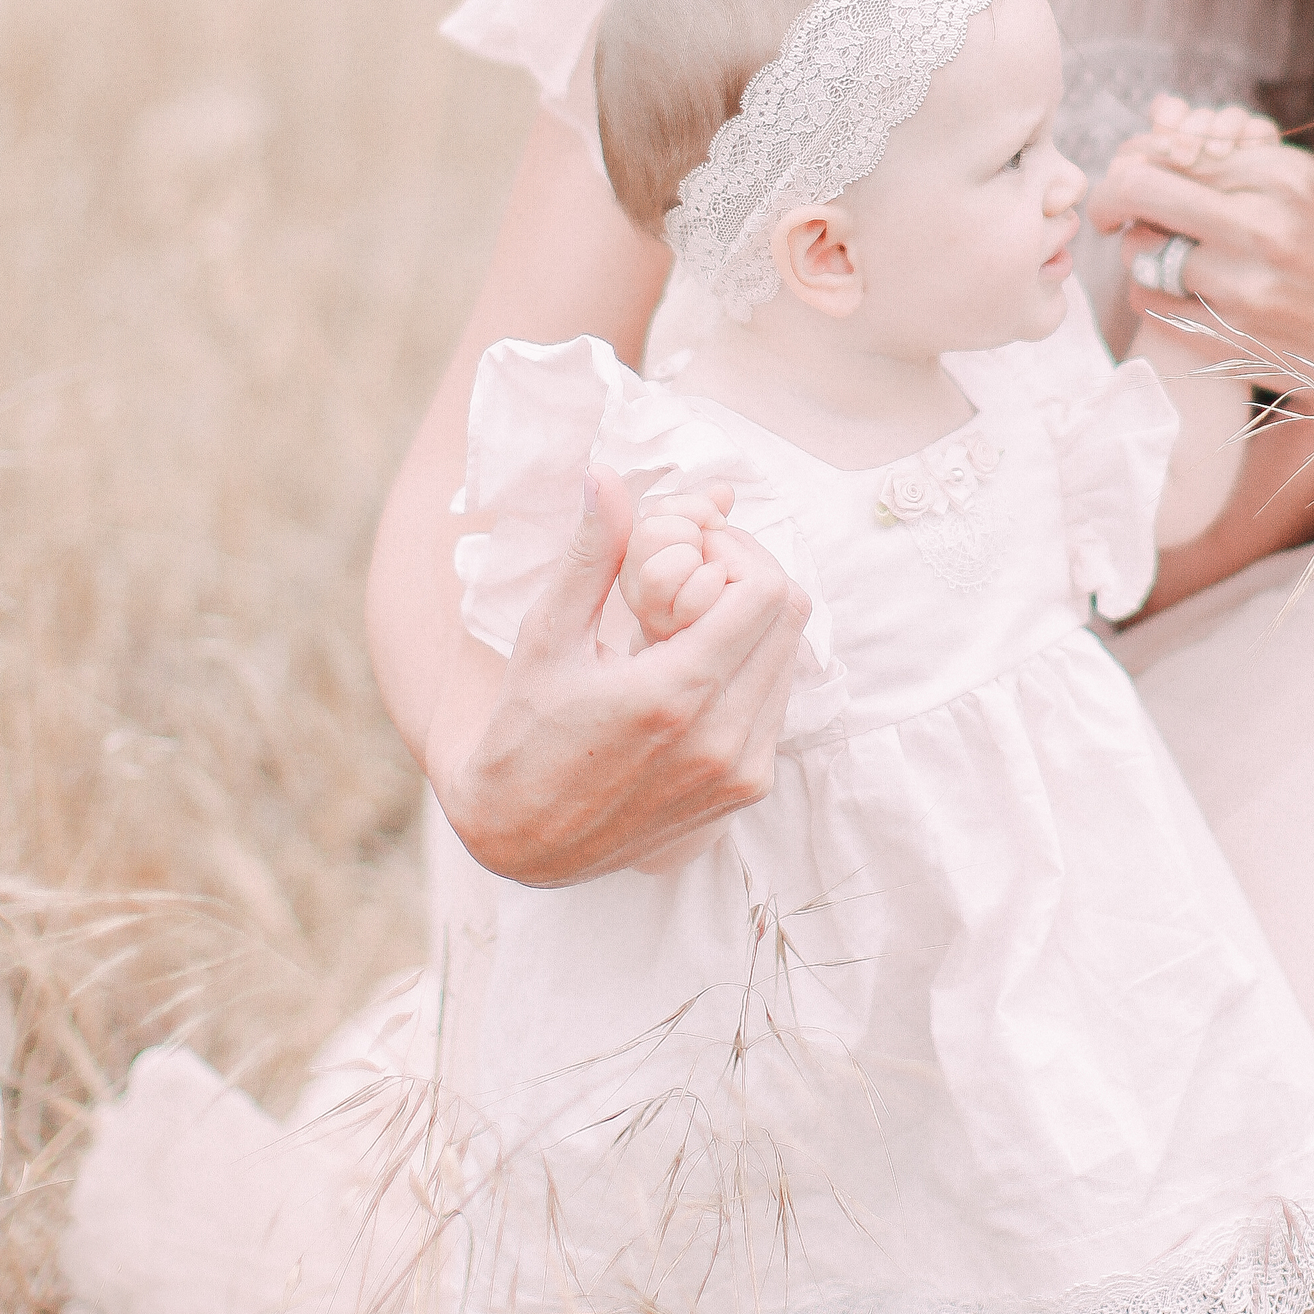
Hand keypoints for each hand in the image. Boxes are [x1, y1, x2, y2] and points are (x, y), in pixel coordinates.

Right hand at [432, 465, 813, 889]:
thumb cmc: (524, 733)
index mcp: (674, 696)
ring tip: (686, 623)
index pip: (765, 592)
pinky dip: (748, 668)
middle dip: (748, 576)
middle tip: (694, 572)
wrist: (523, 839)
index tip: (690, 547)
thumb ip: (589, 554)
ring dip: (751, 624)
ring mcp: (741, 771)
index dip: (736, 551)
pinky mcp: (747, 791)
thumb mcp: (546, 637)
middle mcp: (722, 740)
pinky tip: (693, 668)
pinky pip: (775, 702)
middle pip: (790, 617)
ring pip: (789, 658)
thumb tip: (605, 474)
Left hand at [1092, 95, 1313, 436]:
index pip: (1171, 148)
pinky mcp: (1230, 338)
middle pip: (1140, 190)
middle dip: (1109, 198)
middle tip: (1105, 213)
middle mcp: (1265, 227)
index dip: (1133, 159)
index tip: (1125, 175)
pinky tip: (1178, 294)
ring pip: (1140, 251)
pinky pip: (1149, 302)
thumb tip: (1157, 116)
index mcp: (1285, 177)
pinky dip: (1152, 295)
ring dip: (1139, 252)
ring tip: (1164, 257)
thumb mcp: (1304, 191)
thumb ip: (1233, 158)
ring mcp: (1246, 287)